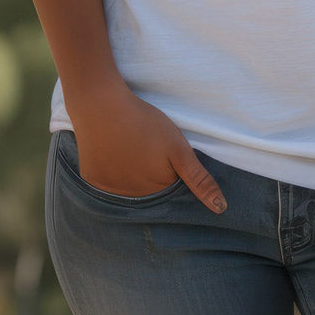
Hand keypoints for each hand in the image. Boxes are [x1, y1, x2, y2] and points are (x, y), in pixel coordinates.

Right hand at [67, 78, 227, 212]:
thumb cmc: (144, 123)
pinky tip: (116, 151)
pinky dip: (114, 170)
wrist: (101, 105)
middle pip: (150, 191)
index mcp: (156, 190)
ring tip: (133, 148)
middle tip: (148, 148)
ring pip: (129, 188)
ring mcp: (109, 191)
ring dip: (134, 174)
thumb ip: (198, 179)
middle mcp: (131, 198)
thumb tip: (221, 209)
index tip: (168, 156)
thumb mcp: (178, 147)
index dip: (173, 172)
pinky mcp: (92, 180)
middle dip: (154, 176)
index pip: (172, 191)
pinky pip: (108, 181)